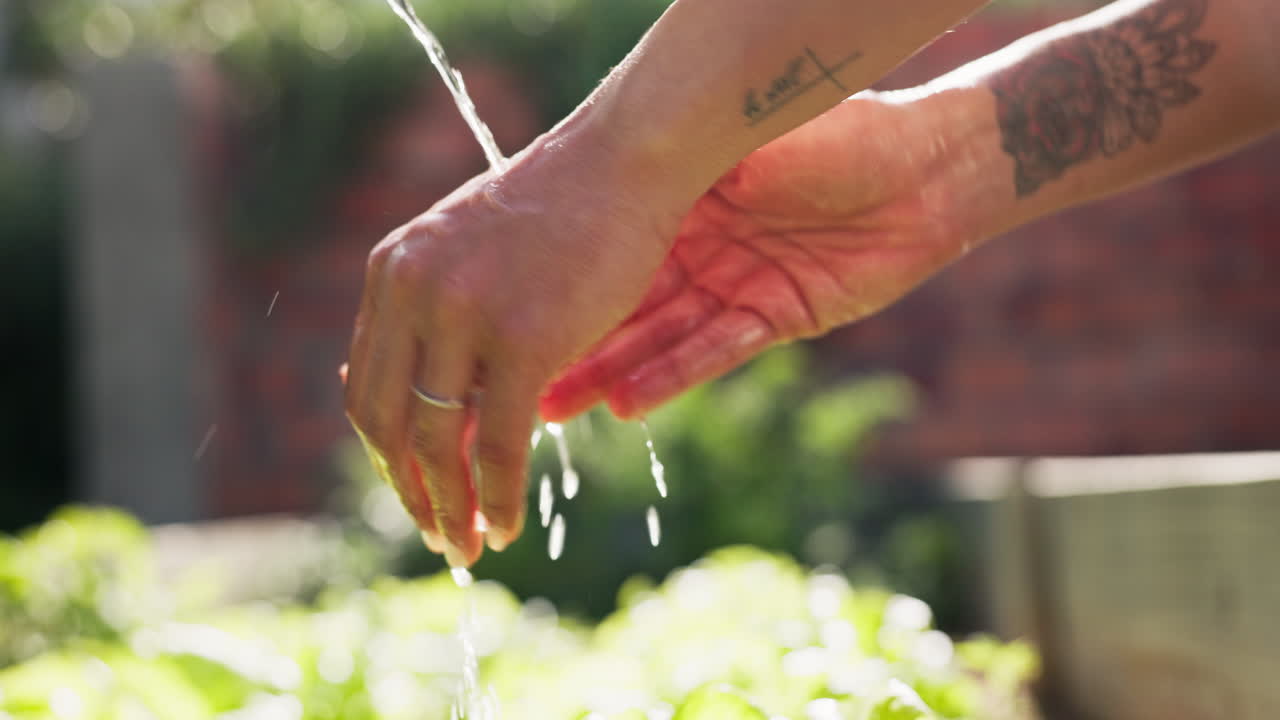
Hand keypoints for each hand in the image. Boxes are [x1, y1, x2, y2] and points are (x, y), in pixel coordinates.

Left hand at [343, 121, 688, 566]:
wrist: (623, 160)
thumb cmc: (563, 208)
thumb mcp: (475, 250)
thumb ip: (441, 308)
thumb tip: (430, 386)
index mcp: (393, 270)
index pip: (366, 384)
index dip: (386, 452)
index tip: (411, 489)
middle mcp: (412, 291)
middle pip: (387, 421)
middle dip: (408, 492)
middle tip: (437, 536)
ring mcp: (463, 313)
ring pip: (438, 441)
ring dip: (450, 508)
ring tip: (468, 548)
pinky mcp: (521, 338)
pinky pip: (499, 442)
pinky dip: (500, 495)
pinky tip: (509, 525)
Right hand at [541, 89, 988, 420]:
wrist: (928, 163)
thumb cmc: (837, 130)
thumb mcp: (739, 140)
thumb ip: (678, 165)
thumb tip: (596, 169)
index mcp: (682, 199)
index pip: (607, 250)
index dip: (560, 286)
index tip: (506, 312)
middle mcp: (699, 247)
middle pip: (621, 306)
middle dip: (568, 345)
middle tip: (510, 383)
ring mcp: (734, 286)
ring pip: (660, 339)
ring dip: (608, 372)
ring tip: (550, 407)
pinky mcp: (775, 318)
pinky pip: (715, 353)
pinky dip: (672, 377)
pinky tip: (626, 404)